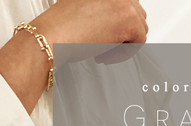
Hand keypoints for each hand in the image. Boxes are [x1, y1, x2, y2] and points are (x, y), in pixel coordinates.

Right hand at [0, 0, 147, 113]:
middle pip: (135, 13)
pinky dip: (123, 53)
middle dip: (121, 33)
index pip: (123, 4)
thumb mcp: (79, 7)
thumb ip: (96, 9)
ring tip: (102, 51)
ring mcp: (125, 2)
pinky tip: (104, 55)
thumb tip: (104, 21)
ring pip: (138, 26)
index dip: (115, 22)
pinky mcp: (129, 21)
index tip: (105, 34)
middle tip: (102, 44)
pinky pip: (139, 41)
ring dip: (122, 43)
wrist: (51, 36)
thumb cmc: (58, 26)